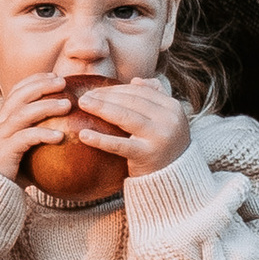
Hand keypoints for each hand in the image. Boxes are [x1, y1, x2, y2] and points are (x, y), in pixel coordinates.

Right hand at [0, 72, 78, 180]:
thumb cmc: (7, 168)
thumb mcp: (18, 146)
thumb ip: (32, 135)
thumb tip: (62, 132)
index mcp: (2, 119)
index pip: (16, 90)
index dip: (35, 80)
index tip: (54, 76)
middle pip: (20, 96)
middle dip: (42, 86)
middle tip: (63, 82)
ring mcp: (1, 136)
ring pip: (23, 113)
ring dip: (47, 106)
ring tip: (67, 105)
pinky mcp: (5, 151)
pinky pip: (25, 138)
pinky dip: (43, 135)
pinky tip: (60, 137)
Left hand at [68, 77, 189, 176]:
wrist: (175, 179)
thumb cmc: (165, 146)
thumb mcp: (167, 120)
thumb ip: (156, 97)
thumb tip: (136, 80)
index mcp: (173, 107)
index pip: (139, 92)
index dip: (116, 89)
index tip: (96, 90)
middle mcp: (168, 120)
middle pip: (130, 101)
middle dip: (105, 96)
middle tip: (85, 96)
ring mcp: (159, 137)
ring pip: (124, 117)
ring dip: (100, 108)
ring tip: (82, 104)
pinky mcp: (146, 155)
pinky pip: (119, 145)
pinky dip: (100, 139)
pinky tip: (83, 135)